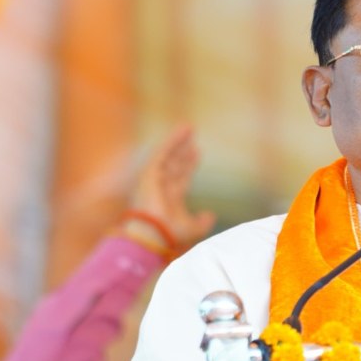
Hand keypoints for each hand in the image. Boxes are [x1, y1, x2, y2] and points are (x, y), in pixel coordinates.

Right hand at [123, 124, 216, 250]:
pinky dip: (171, 141)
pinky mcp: (149, 173)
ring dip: (178, 141)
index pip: (182, 177)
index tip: (197, 152)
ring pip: (168, 155)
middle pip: (175, 164)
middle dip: (183, 150)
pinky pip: (162, 152)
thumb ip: (203, 222)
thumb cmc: (172, 233)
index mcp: (171, 200)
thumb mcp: (193, 229)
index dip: (189, 164)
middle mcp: (162, 188)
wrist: (154, 233)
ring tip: (188, 127)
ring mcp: (154, 180)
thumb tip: (211, 215)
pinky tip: (182, 130)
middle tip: (193, 138)